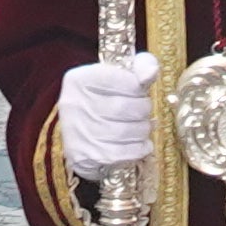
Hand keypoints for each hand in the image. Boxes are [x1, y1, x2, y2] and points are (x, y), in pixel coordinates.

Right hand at [56, 51, 153, 170]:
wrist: (80, 137)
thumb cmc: (103, 103)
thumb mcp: (115, 78)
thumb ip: (137, 68)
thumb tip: (151, 71)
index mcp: (79, 80)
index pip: (121, 79)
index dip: (139, 87)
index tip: (140, 91)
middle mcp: (74, 104)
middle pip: (125, 107)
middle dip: (143, 110)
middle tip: (143, 112)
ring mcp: (78, 132)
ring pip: (126, 131)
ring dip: (143, 130)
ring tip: (142, 127)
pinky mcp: (84, 156)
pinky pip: (123, 153)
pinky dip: (139, 149)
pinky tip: (140, 144)